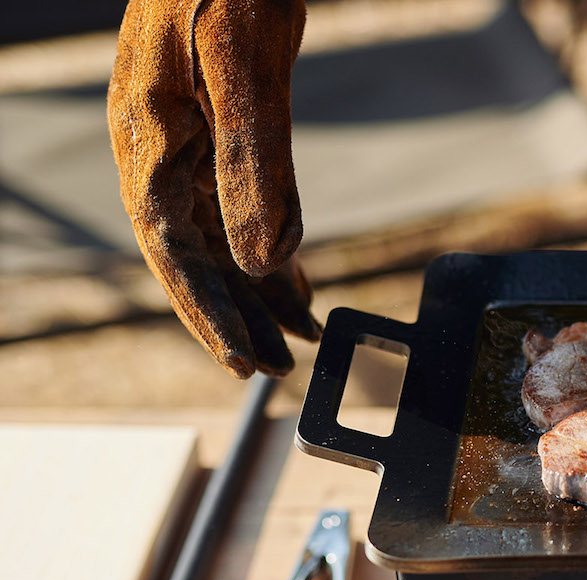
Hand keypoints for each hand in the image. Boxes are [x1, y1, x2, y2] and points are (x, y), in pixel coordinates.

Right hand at [108, 0, 318, 377]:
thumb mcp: (245, 66)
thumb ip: (253, 161)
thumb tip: (258, 260)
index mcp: (150, 140)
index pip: (175, 251)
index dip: (208, 313)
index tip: (243, 362)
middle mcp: (160, 150)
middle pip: (198, 256)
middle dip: (238, 316)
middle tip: (282, 368)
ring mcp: (184, 140)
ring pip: (220, 236)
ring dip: (257, 289)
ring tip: (298, 336)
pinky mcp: (214, 129)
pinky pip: (237, 203)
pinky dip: (267, 244)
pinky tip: (293, 276)